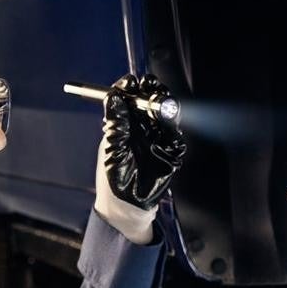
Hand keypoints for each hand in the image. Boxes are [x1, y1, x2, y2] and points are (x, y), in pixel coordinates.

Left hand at [101, 74, 185, 209]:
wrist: (128, 206)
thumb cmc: (114, 179)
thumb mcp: (111, 150)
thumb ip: (116, 124)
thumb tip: (113, 96)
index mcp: (123, 124)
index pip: (128, 98)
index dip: (130, 88)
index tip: (131, 81)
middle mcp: (140, 128)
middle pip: (149, 101)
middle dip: (151, 91)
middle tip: (150, 86)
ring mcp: (157, 138)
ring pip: (164, 114)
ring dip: (163, 104)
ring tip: (159, 101)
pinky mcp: (170, 151)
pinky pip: (175, 135)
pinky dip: (174, 126)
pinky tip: (169, 121)